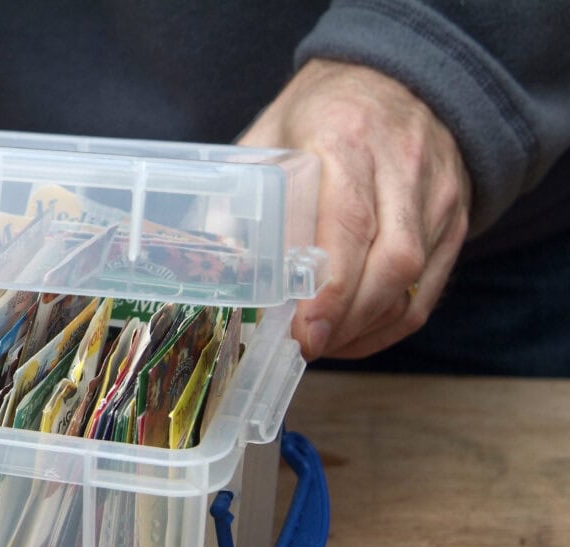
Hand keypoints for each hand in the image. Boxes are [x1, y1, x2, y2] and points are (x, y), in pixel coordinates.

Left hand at [239, 59, 471, 359]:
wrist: (400, 75)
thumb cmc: (322, 112)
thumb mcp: (270, 136)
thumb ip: (243, 195)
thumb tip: (216, 264)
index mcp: (345, 138)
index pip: (350, 224)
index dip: (331, 289)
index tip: (305, 332)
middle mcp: (400, 165)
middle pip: (391, 262)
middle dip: (348, 320)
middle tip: (306, 348)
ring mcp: (436, 193)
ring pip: (413, 282)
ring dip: (367, 327)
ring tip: (324, 345)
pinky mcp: (456, 217)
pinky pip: (428, 288)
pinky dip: (390, 323)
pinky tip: (354, 334)